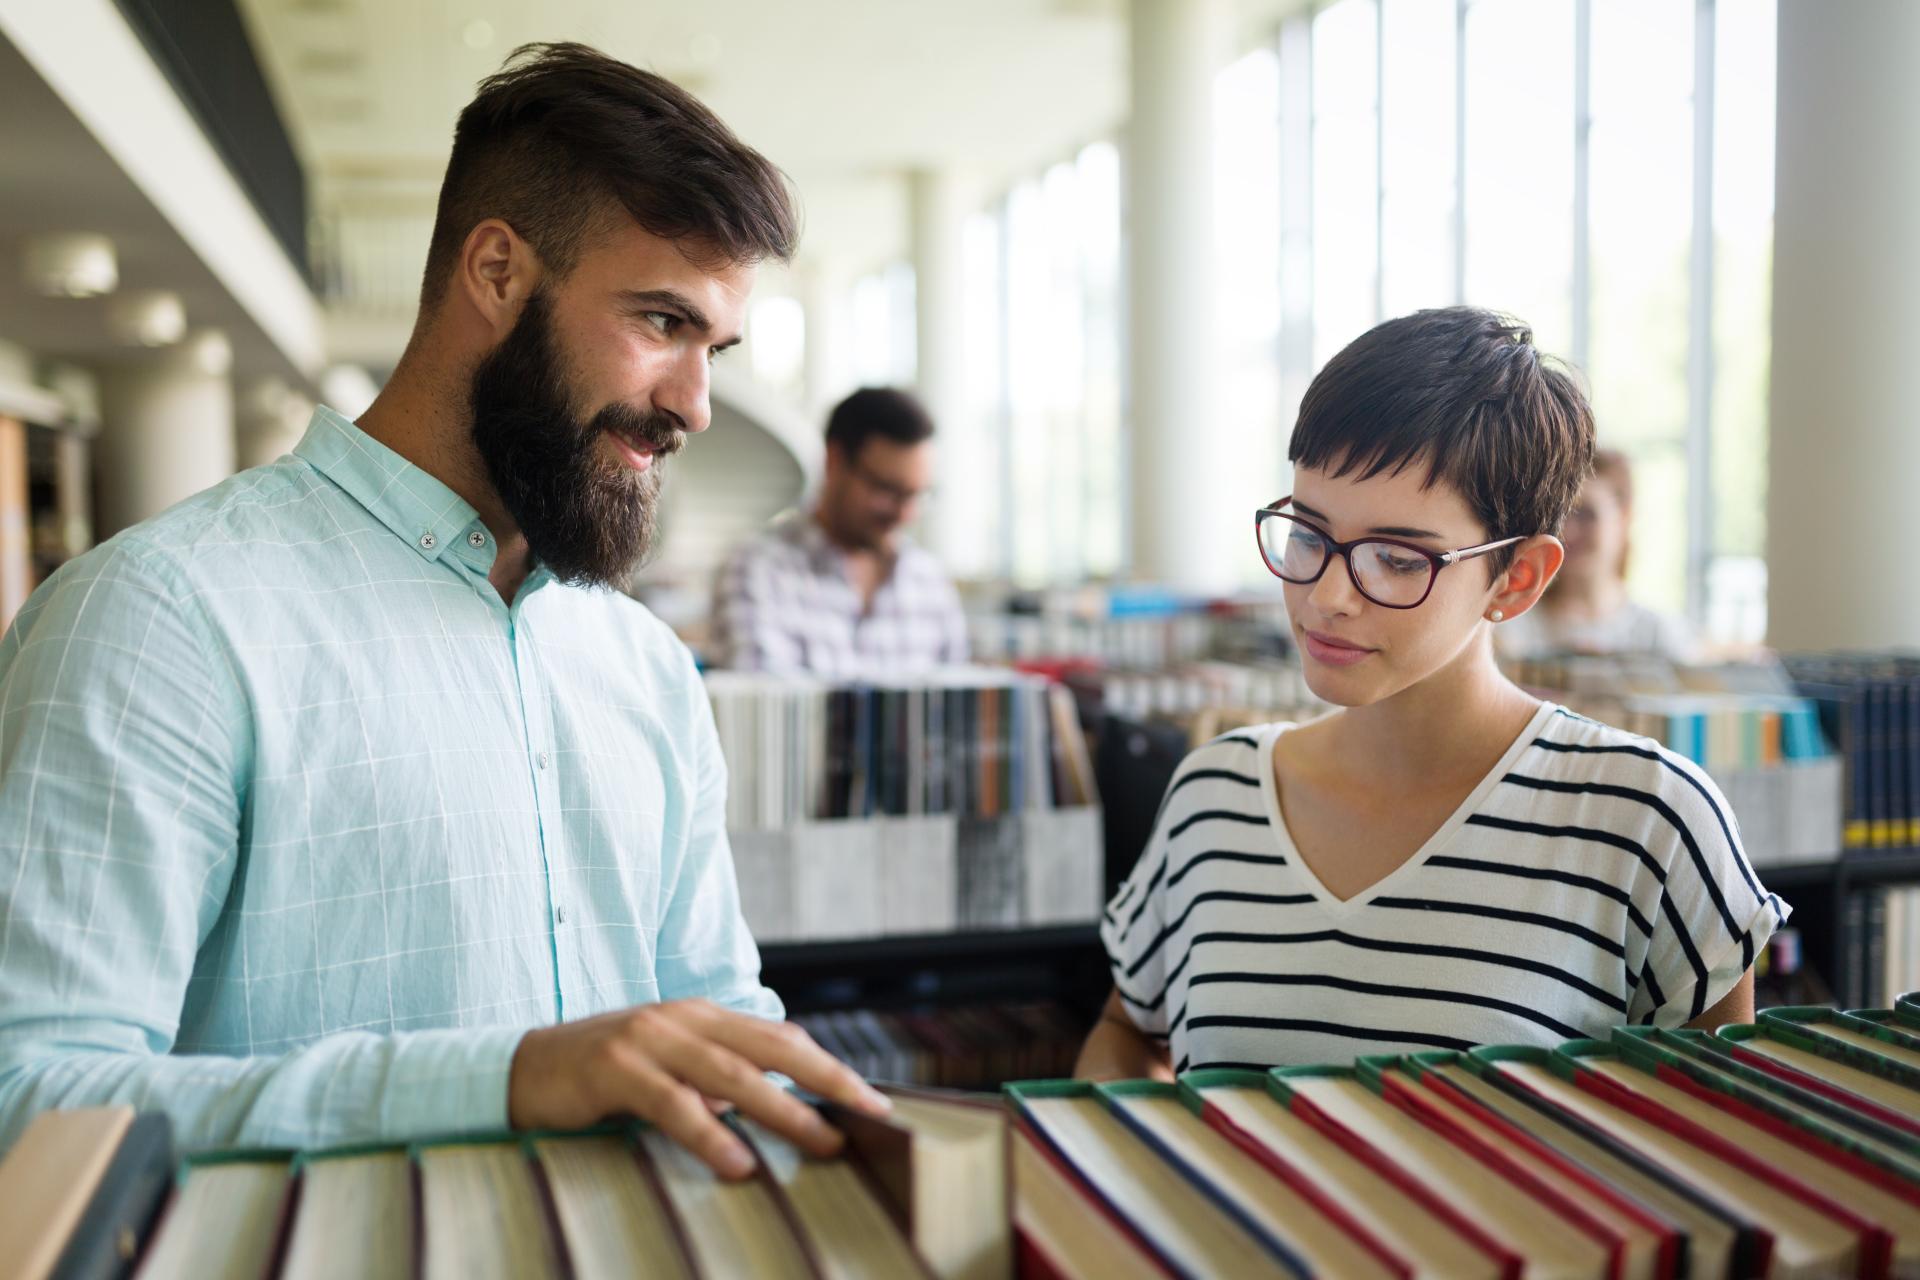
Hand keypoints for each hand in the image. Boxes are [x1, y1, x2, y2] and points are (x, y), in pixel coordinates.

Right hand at [508, 999, 890, 1178]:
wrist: (518, 1069)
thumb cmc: (603, 1077)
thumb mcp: (669, 1072)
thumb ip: (717, 1083)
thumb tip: (782, 1113)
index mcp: (702, 1015)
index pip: (780, 1037)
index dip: (829, 1065)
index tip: (871, 1099)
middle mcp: (681, 1018)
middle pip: (771, 1047)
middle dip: (826, 1080)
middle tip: (869, 1113)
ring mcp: (647, 1038)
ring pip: (731, 1074)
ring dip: (782, 1110)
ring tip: (822, 1142)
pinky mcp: (613, 1068)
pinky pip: (672, 1105)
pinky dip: (709, 1133)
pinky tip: (737, 1163)